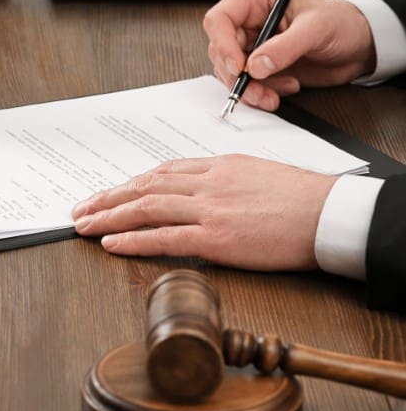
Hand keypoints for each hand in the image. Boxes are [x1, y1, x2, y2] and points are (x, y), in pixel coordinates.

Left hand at [71, 155, 337, 270]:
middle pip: (144, 186)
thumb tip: (196, 190)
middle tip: (81, 208)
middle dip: (107, 198)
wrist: (328, 214)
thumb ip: (221, 180)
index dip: (129, 184)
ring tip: (84, 225)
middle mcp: (206, 183)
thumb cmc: (300, 198)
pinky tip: (112, 243)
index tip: (108, 192)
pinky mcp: (217, 238)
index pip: (161, 172)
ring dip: (109, 216)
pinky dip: (133, 239)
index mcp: (216, 167)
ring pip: (146, 208)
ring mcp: (209, 210)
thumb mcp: (254, 173)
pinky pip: (164, 237)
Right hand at [204, 0, 376, 110]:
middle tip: (256, 88)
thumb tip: (256, 65)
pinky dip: (260, 93)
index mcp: (256, 0)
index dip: (223, 44)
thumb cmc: (340, 22)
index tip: (238, 66)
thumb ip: (285, 47)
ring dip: (249, 88)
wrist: (358, 45)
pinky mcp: (260, 66)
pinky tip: (284, 88)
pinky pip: (246, 83)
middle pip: (220, 49)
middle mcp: (248, 22)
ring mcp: (252, 45)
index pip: (220, 19)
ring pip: (230, 71)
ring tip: (272, 95)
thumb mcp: (316, 28)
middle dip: (236, 74)